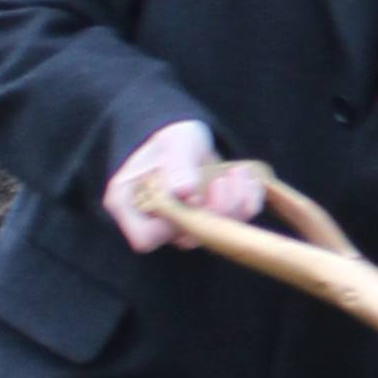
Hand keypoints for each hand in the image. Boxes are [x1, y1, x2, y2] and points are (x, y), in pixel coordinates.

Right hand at [104, 121, 266, 254]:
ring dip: (234, 205)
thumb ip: (177, 164)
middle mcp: (156, 223)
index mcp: (129, 204)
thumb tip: (185, 192)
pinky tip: (245, 176)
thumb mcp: (174, 141)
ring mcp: (185, 228)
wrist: (187, 140)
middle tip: (221, 179)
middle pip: (186, 238)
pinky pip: (236, 224)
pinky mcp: (211, 224)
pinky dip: (248, 201)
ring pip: (214, 235)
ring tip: (236, 171)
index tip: (189, 191)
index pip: (144, 237)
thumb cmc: (172, 139)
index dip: (171, 222)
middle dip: (212, 209)